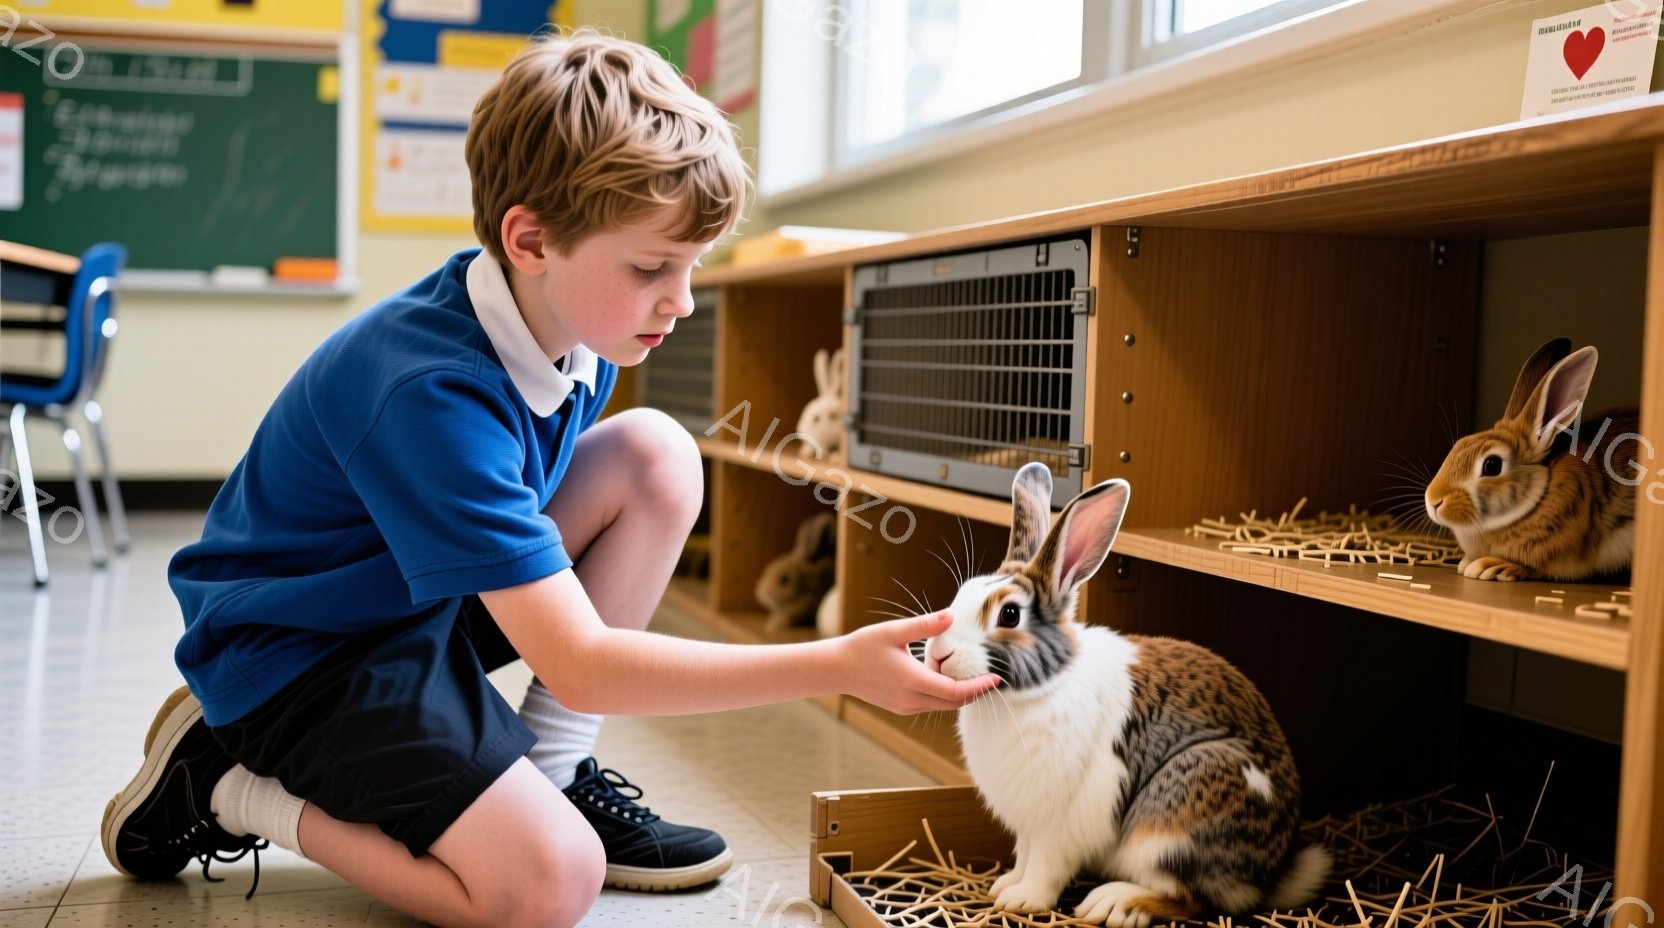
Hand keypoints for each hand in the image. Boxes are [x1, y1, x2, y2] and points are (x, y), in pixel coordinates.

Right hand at [835, 610, 1000, 714]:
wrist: (836, 669)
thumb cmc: (863, 647)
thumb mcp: (894, 631)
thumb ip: (924, 625)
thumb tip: (951, 616)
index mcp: (913, 681)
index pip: (957, 692)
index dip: (980, 687)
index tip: (997, 678)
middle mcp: (912, 699)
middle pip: (954, 702)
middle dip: (976, 692)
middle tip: (994, 678)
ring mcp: (906, 707)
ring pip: (943, 705)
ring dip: (961, 694)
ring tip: (976, 676)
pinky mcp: (901, 707)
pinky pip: (931, 704)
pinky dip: (945, 695)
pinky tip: (948, 679)